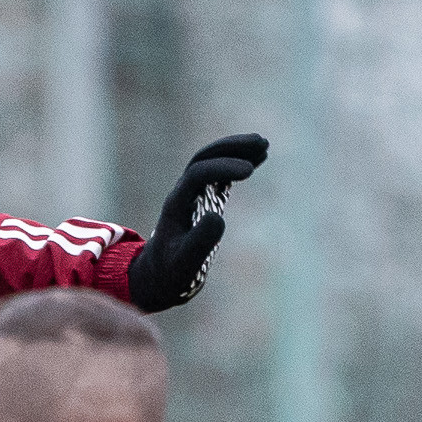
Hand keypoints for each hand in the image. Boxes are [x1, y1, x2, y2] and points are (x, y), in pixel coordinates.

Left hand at [127, 132, 268, 310]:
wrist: (157, 279)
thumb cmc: (170, 274)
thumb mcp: (184, 264)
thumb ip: (199, 243)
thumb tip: (218, 216)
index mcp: (176, 206)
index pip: (197, 174)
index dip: (222, 167)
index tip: (249, 172)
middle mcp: (182, 194)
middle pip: (203, 159)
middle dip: (231, 148)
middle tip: (261, 143)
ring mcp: (192, 196)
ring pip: (211, 162)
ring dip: (235, 150)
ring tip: (264, 144)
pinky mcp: (202, 201)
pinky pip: (218, 174)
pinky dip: (237, 163)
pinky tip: (259, 159)